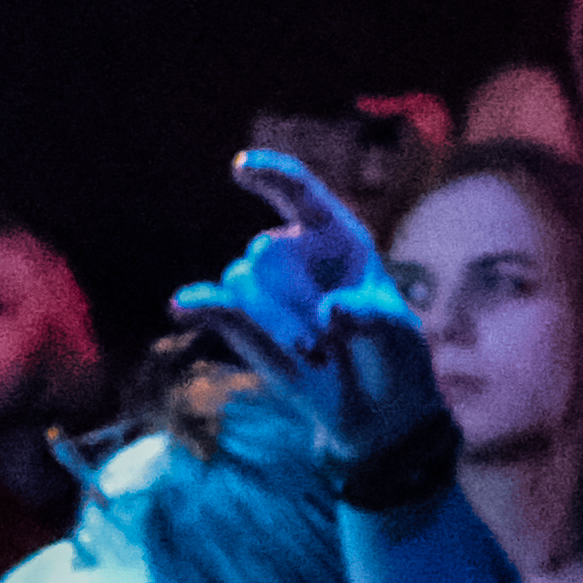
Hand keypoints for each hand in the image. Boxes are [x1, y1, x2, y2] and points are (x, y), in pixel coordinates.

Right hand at [178, 149, 440, 445]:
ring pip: (241, 284)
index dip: (272, 176)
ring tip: (315, 358)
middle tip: (326, 342)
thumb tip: (328, 311)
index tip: (242, 167)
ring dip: (273, 323)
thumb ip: (369, 316)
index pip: (300, 194)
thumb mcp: (398, 335)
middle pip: (265, 252)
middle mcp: (296, 256)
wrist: (376, 415)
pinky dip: (199, 305)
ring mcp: (266, 291)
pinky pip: (212, 306)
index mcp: (337, 239)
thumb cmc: (394, 360)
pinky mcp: (243, 326)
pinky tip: (184, 307)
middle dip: (289, 296)